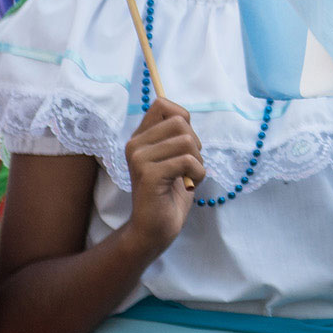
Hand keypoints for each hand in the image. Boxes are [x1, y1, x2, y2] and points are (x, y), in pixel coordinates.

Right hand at [122, 99, 204, 254]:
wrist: (156, 228)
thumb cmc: (170, 192)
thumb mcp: (174, 156)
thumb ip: (175, 135)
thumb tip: (183, 114)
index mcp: (140, 137)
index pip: (163, 104)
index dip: (183, 119)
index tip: (184, 144)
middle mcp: (135, 144)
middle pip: (180, 122)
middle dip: (195, 144)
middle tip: (189, 166)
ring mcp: (139, 159)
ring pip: (187, 142)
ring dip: (198, 162)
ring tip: (188, 177)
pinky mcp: (148, 174)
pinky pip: (187, 161)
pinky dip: (198, 174)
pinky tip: (189, 186)